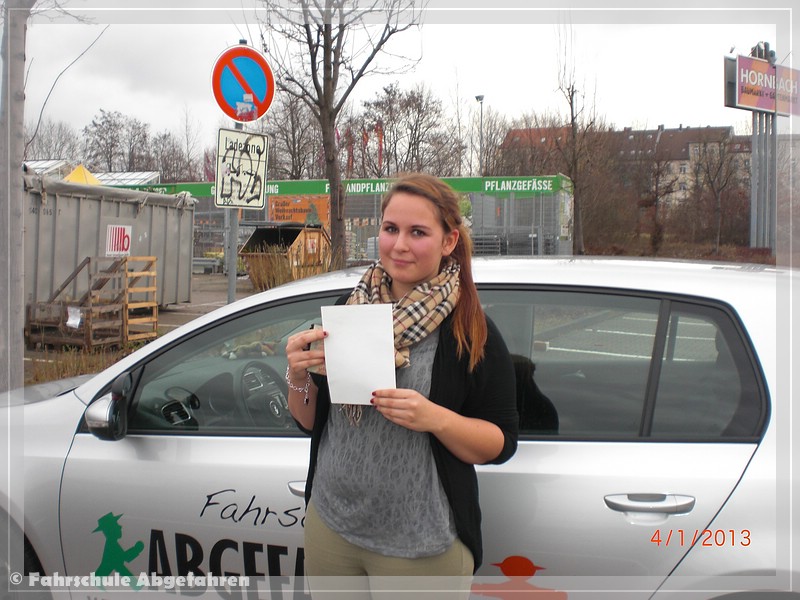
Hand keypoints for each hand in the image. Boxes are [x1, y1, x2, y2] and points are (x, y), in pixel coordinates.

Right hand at [285, 327, 326, 380]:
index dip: (314, 332)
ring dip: (320, 352)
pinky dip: (317, 361)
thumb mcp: (304, 347)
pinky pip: (309, 363)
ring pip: (309, 353)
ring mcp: (292, 357)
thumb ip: (311, 340)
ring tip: (326, 352)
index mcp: (292, 340)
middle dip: (315, 336)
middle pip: (303, 339)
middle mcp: (291, 348)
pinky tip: (322, 360)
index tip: (324, 331)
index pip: (304, 333)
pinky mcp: (296, 366)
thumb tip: (323, 334)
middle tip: (325, 335)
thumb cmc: (301, 357)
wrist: (296, 371)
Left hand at [373, 387, 505, 464]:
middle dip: (379, 401)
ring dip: (381, 409)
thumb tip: (385, 394)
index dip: (382, 393)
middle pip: (389, 403)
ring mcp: (409, 415)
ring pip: (390, 412)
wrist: (436, 418)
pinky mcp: (408, 424)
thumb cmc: (424, 405)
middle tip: (372, 400)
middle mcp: (410, 404)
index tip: (375, 392)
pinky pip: (393, 419)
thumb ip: (401, 395)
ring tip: (376, 406)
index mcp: (412, 394)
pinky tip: (383, 412)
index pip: (392, 393)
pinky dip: (386, 416)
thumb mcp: (415, 395)